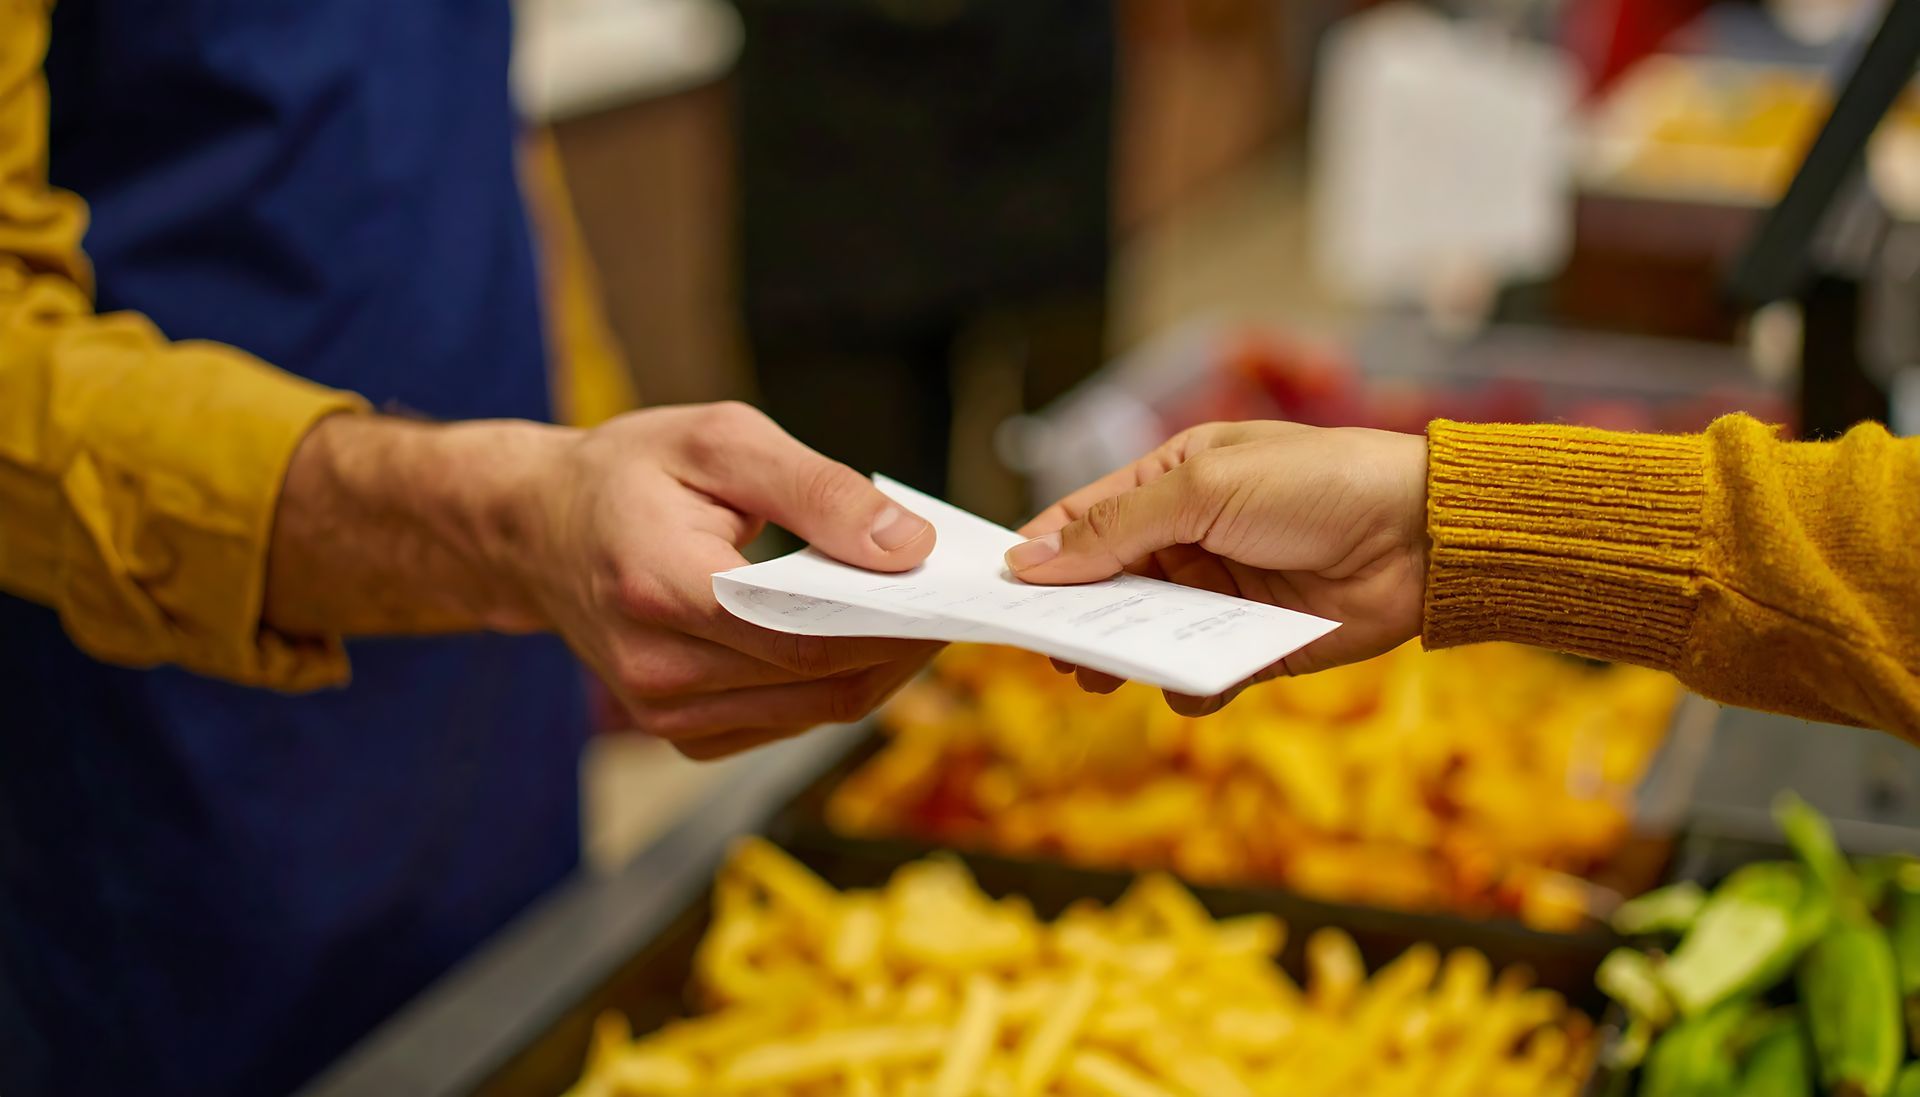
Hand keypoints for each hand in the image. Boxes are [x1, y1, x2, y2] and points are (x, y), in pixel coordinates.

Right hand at [511, 402, 940, 757]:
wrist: (538, 530)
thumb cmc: (630, 473)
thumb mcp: (721, 441)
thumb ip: (818, 491)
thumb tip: (908, 546)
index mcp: (660, 587)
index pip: (806, 631)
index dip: (893, 619)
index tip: (950, 587)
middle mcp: (658, 669)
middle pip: (822, 678)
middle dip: (902, 640)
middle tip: (952, 595)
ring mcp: (666, 713)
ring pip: (816, 708)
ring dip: (880, 664)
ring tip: (915, 608)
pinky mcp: (683, 732)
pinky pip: (789, 719)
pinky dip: (836, 679)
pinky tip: (858, 634)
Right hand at [1006, 421, 1426, 713]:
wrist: (1423, 538)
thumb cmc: (1317, 485)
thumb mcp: (1203, 490)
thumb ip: (1115, 528)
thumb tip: (1031, 560)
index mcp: (1173, 481)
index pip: (1086, 518)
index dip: (1043, 554)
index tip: (1004, 593)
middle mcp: (1191, 537)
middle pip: (1108, 584)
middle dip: (1077, 616)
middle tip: (1052, 650)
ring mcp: (1222, 593)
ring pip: (1148, 635)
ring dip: (1123, 657)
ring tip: (1099, 676)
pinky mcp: (1256, 646)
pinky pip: (1202, 674)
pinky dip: (1191, 685)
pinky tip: (1192, 686)